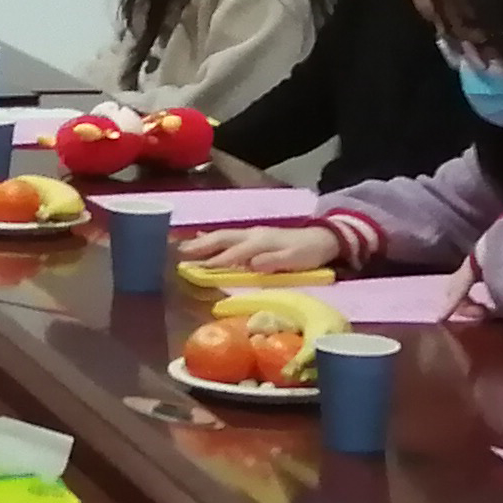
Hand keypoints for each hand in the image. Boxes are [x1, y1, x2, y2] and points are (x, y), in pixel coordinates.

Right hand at [178, 223, 341, 273]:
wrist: (323, 239)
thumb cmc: (308, 253)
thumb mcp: (295, 259)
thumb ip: (274, 261)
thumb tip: (253, 264)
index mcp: (261, 242)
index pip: (234, 252)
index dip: (216, 261)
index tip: (197, 269)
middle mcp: (253, 235)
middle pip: (223, 239)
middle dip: (201, 246)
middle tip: (179, 252)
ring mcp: (252, 234)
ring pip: (223, 235)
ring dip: (203, 240)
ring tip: (183, 246)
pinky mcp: (254, 236)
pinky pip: (229, 235)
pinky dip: (213, 236)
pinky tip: (203, 237)